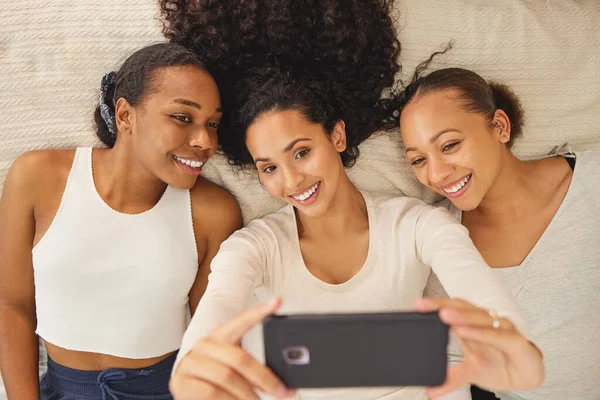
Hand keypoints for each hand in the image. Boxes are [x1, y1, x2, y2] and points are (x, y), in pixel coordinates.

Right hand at [170, 298, 296, 399]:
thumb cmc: (216, 378)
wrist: (186, 390)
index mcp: (220, 335)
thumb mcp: (235, 368)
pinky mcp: (181, 382)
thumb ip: (254, 370)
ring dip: (247, 394)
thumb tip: (286, 385)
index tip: (278, 302)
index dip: (259, 311)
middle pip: (239, 358)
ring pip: (226, 377)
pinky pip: (212, 393)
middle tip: (280, 392)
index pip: (241, 320)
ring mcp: (191, 362)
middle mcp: (204, 344)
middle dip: (263, 378)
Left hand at [415, 298, 543, 398]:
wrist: (530, 376)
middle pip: (462, 308)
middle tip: (424, 306)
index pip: (452, 309)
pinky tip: (466, 332)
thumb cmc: (499, 365)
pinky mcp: (517, 341)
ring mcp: (502, 329)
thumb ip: (451, 378)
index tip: (417, 305)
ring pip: (480, 318)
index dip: (435, 305)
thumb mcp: (470, 373)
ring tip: (444, 316)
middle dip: (443, 306)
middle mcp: (486, 322)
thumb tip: (429, 390)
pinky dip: (482, 333)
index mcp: (472, 325)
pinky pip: (499, 335)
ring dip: (462, 317)